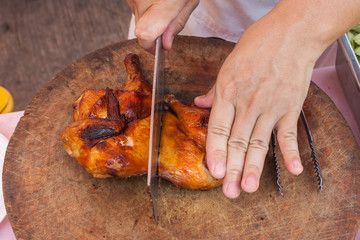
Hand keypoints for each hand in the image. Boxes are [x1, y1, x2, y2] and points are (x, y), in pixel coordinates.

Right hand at [126, 0, 198, 52]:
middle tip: (169, 15)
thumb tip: (166, 44)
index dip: (151, 46)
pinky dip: (144, 4)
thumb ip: (177, 24)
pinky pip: (133, 4)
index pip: (145, 35)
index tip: (158, 48)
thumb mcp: (189, 0)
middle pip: (141, 29)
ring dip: (149, 15)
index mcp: (163, 3)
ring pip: (137, 16)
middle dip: (154, 30)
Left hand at [194, 12, 322, 198]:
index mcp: (228, 91)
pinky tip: (292, 170)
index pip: (220, 128)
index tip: (215, 171)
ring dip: (255, 167)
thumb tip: (199, 105)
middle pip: (238, 141)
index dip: (216, 152)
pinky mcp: (290, 107)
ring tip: (249, 187)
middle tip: (230, 191)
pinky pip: (289, 133)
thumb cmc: (258, 44)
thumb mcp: (228, 64)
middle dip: (233, 168)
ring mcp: (270, 106)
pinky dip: (291, 152)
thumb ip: (214, 90)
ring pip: (260, 142)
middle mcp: (248, 103)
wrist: (291, 33)